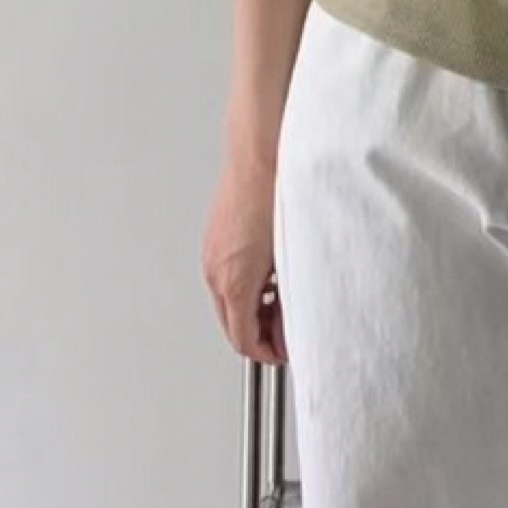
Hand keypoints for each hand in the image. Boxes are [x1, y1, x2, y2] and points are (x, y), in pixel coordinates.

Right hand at [202, 154, 287, 366]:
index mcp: (232, 282)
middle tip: (292, 329)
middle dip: (264, 333)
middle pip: (234, 324)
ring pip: (231, 300)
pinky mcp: (217, 238)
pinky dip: (252, 284)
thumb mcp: (292, 260)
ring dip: (259, 308)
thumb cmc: (277, 195)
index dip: (270, 353)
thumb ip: (292, 300)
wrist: (261, 154)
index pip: (243, 341)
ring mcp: (213, 253)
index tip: (289, 352)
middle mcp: (215, 270)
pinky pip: (230, 275)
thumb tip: (295, 322)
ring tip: (290, 297)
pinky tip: (278, 272)